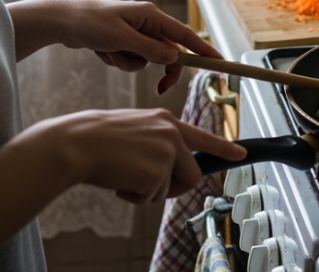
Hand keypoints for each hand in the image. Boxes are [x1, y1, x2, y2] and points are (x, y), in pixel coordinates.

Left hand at [39, 0, 218, 93]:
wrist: (63, 22)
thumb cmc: (90, 23)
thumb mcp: (120, 38)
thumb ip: (148, 49)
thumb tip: (174, 58)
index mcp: (151, 16)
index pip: (184, 35)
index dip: (203, 49)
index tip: (220, 62)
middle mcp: (147, 23)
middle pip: (167, 54)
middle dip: (161, 70)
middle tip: (161, 89)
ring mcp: (135, 33)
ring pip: (146, 61)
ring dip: (128, 63)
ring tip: (108, 51)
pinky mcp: (124, 42)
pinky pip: (130, 61)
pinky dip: (117, 61)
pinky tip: (102, 51)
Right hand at [46, 108, 245, 203]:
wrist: (77, 144)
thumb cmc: (97, 139)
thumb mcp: (135, 132)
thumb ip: (157, 144)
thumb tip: (168, 169)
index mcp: (165, 121)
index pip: (202, 136)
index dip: (224, 148)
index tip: (241, 154)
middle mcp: (171, 133)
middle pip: (193, 174)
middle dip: (173, 187)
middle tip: (144, 186)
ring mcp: (166, 152)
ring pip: (171, 189)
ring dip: (149, 191)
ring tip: (124, 175)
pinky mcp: (157, 172)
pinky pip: (152, 198)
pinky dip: (135, 196)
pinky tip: (120, 181)